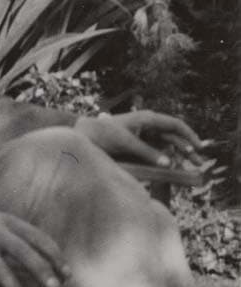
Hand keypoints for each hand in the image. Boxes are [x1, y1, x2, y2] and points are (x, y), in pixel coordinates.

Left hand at [75, 110, 204, 167]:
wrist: (86, 135)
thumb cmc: (104, 134)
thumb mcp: (126, 143)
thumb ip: (147, 152)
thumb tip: (168, 163)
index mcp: (147, 118)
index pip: (175, 124)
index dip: (189, 135)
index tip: (198, 148)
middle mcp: (149, 126)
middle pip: (174, 137)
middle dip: (188, 149)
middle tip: (199, 163)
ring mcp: (145, 136)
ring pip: (168, 146)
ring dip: (180, 156)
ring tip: (191, 168)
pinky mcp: (140, 146)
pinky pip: (158, 152)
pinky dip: (167, 160)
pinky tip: (174, 168)